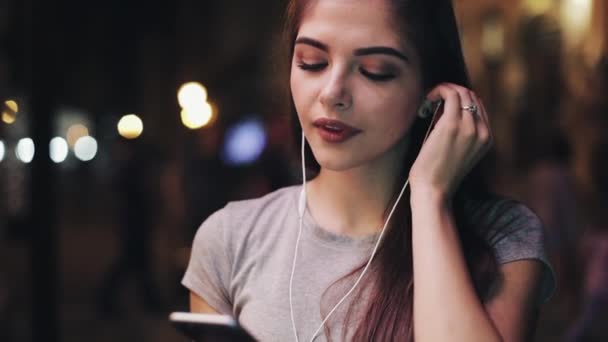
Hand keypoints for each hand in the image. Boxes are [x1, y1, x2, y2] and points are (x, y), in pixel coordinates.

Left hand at [408, 83, 492, 200]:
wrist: (434, 191)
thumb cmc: (439, 175)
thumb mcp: (458, 152)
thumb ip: (460, 133)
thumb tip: (444, 109)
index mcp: (486, 138)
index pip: (478, 106)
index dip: (460, 100)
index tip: (442, 104)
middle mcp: (482, 131)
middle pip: (472, 96)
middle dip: (452, 92)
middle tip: (434, 99)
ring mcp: (469, 127)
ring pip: (462, 92)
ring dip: (445, 90)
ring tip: (430, 99)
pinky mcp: (451, 125)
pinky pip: (450, 94)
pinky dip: (439, 90)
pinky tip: (428, 99)